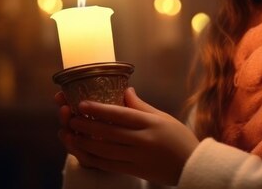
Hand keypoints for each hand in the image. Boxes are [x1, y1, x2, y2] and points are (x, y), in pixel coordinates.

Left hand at [58, 87, 199, 185]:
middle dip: (85, 125)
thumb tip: (125, 90)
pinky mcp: (134, 171)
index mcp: (150, 124)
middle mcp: (143, 141)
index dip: (99, 110)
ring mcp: (137, 158)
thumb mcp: (163, 117)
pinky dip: (92, 158)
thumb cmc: (179, 139)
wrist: (192, 167)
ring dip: (84, 142)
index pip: (120, 115)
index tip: (82, 104)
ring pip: (104, 151)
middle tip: (69, 117)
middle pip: (108, 133)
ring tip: (69, 133)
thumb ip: (141, 106)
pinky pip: (108, 165)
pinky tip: (81, 151)